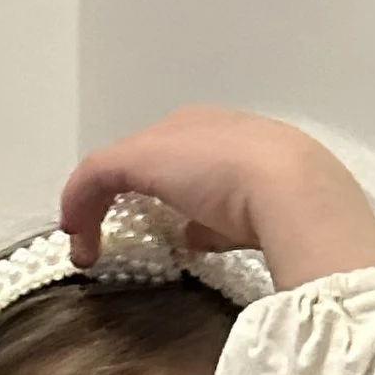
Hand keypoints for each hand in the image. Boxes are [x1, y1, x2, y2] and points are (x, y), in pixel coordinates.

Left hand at [58, 108, 374, 290]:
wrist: (294, 190)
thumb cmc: (295, 207)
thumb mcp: (256, 218)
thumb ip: (222, 225)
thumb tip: (197, 238)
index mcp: (234, 139)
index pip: (186, 161)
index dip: (165, 196)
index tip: (163, 235)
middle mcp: (197, 128)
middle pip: (148, 159)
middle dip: (126, 197)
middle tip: (110, 238)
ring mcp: (168, 141)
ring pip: (119, 167)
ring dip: (97, 206)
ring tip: (88, 246)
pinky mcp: (140, 157)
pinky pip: (96, 175)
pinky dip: (81, 205)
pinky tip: (79, 241)